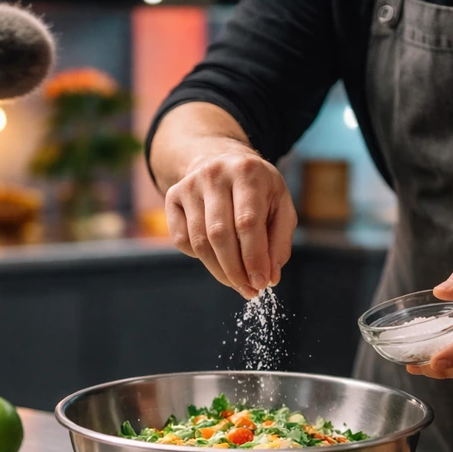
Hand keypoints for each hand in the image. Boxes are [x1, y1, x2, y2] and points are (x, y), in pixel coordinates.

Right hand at [165, 150, 296, 298]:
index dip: (253, 257)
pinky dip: (200, 258)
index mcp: (247, 172)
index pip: (247, 222)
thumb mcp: (281, 207)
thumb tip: (269, 277)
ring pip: (199, 241)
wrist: (223, 162)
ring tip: (236, 282)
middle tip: (248, 290)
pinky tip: (217, 256)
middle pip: (219, 234)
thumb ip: (279, 242)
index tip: (261, 283)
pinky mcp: (172, 196)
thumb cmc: (258, 191)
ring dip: (218, 270)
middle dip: (235, 269)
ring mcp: (189, 185)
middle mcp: (214, 174)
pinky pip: (181, 240)